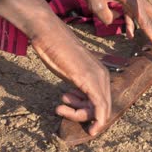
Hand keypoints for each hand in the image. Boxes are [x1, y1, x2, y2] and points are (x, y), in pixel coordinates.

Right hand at [0, 0, 111, 135]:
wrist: (47, 32)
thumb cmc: (55, 49)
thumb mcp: (69, 71)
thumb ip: (77, 84)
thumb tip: (78, 98)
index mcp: (100, 73)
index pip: (103, 101)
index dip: (91, 114)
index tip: (73, 115)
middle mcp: (103, 75)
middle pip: (103, 107)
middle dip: (84, 115)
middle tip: (62, 110)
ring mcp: (98, 77)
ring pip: (100, 109)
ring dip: (79, 115)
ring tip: (60, 106)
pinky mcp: (89, 79)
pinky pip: (98, 106)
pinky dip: (94, 118)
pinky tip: (74, 116)